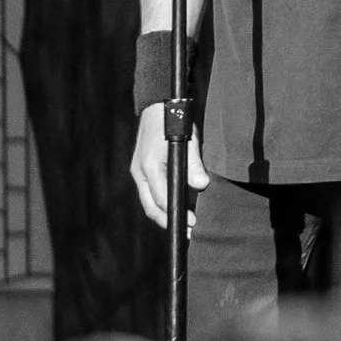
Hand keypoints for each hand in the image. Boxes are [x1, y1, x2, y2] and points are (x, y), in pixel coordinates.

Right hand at [132, 101, 208, 228]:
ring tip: (184, 226)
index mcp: (149, 167)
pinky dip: (162, 204)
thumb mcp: (188, 140)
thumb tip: (201, 185)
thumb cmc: (174, 122)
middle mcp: (140, 173)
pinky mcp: (143, 171)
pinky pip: (150, 194)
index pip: (161, 199)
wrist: (157, 107)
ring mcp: (139, 173)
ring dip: (165, 216)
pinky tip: (177, 210)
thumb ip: (193, 164)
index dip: (176, 214)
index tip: (192, 223)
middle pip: (151, 207)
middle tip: (189, 233)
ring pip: (149, 202)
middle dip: (169, 222)